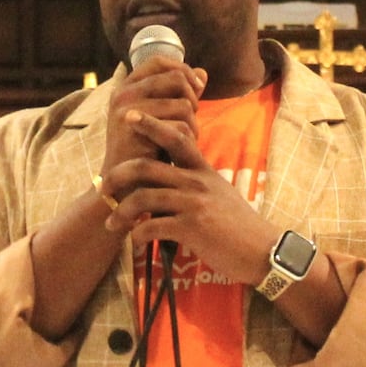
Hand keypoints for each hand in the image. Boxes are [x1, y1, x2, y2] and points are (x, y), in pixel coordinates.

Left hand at [97, 111, 277, 285]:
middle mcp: (197, 182)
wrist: (261, 251)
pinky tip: (136, 241)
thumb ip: (196, 181)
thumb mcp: (219, 193)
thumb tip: (173, 176)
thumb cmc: (239, 225)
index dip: (150, 124)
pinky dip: (138, 235)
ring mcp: (194, 204)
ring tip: (112, 224)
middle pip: (147, 166)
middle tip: (104, 187)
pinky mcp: (192, 229)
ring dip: (122, 211)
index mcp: (203, 170)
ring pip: (144, 197)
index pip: (175, 137)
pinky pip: (153, 227)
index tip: (128, 115)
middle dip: (118, 176)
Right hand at [101, 57, 205, 175]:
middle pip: (176, 78)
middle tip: (189, 119)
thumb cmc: (146, 150)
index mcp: (127, 87)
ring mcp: (128, 111)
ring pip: (183, 105)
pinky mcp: (138, 131)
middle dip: (192, 99)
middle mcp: (124, 94)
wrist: (126, 186)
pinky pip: (181, 127)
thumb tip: (202, 73)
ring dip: (192, 125)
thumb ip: (180, 94)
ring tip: (183, 140)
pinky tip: (178, 152)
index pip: (159, 61)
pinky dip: (188, 141)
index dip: (183, 70)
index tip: (197, 87)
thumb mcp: (162, 116)